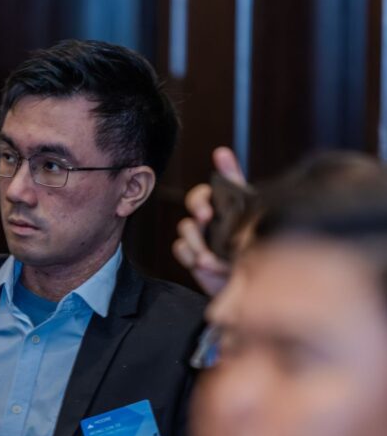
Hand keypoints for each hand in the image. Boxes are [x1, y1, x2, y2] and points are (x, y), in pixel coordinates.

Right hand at [172, 146, 245, 296]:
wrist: (254, 284)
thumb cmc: (255, 246)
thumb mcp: (251, 212)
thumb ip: (235, 183)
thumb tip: (220, 151)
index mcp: (223, 206)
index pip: (204, 193)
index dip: (201, 196)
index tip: (208, 208)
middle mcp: (209, 219)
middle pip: (193, 204)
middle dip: (197, 209)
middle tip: (206, 218)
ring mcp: (200, 238)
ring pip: (185, 228)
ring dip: (196, 240)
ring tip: (211, 257)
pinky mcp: (193, 257)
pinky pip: (181, 249)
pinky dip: (191, 256)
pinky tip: (205, 264)